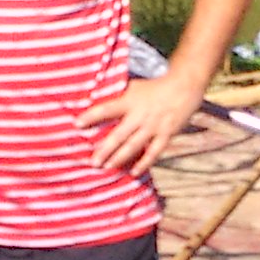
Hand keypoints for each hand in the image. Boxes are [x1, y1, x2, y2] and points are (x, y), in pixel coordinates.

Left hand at [81, 74, 203, 175]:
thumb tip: (95, 102)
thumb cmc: (154, 88)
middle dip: (104, 150)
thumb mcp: (134, 87)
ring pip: (133, 146)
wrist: (183, 88)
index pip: (106, 109)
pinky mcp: (165, 135)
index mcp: (129, 101)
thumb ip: (118, 97)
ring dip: (119, 158)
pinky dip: (143, 163)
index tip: (77, 124)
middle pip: (118, 135)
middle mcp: (140, 115)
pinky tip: (134, 172)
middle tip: (92, 162)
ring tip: (107, 167)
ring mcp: (153, 127)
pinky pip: (153, 152)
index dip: (91, 116)